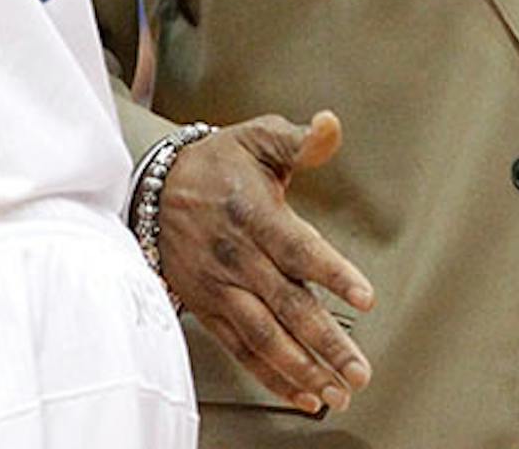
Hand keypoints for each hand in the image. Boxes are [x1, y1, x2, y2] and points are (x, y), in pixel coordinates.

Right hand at [156, 109, 375, 414]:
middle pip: (285, 303)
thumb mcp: (257, 138)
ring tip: (335, 390)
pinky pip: (240, 347)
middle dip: (325, 341)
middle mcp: (236, 256)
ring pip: (263, 335)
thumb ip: (299, 140)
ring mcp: (220, 286)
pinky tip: (301, 393)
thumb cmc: (215, 162)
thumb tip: (331, 126)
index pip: (298, 248)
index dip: (333, 273)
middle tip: (359, 368)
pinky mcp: (207, 307)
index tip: (365, 298)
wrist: (153, 186)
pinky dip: (270, 374)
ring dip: (301, 367)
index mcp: (253, 213)